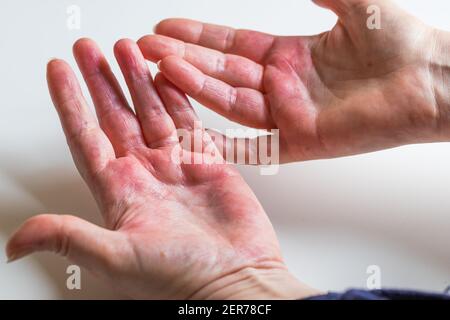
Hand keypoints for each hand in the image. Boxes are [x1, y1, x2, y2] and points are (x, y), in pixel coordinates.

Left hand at [5, 38, 316, 298]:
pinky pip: (189, 120)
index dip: (70, 103)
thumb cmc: (179, 278)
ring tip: (127, 47)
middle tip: (88, 49)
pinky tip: (166, 75)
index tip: (58, 71)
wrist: (235, 280)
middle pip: (115, 116)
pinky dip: (177, 96)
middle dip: (101, 81)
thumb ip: (68, 237)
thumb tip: (15, 242)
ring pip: (151, 112)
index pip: (86, 137)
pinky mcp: (208, 162)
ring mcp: (177, 166)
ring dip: (137, 80)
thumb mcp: (115, 258)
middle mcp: (146, 174)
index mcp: (121, 192)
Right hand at [138, 0, 449, 162]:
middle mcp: (283, 86)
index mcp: (290, 56)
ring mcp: (287, 115)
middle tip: (143, 49)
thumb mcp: (352, 3)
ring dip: (194, 85)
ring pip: (230, 100)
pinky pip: (252, 144)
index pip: (233, 45)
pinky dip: (221, 141)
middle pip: (222, 71)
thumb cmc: (399, 43)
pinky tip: (189, 132)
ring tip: (159, 69)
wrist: (431, 81)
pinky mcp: (299, 141)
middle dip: (183, 59)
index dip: (198, 36)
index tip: (165, 28)